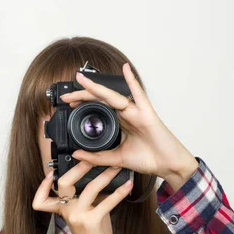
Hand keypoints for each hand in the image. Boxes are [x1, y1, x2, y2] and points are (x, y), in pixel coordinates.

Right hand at [32, 160, 133, 233]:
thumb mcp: (86, 213)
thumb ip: (88, 197)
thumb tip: (99, 175)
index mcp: (63, 210)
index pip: (42, 199)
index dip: (42, 186)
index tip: (50, 173)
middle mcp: (67, 212)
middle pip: (64, 183)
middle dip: (79, 166)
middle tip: (93, 157)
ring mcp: (78, 216)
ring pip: (89, 188)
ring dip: (105, 175)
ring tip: (117, 167)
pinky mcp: (91, 222)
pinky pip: (107, 202)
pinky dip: (120, 192)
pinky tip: (128, 185)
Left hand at [59, 62, 198, 188]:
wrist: (167, 165)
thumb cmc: (148, 159)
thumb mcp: (117, 160)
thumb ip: (97, 158)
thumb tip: (77, 154)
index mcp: (120, 123)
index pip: (97, 109)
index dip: (83, 106)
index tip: (68, 105)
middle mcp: (126, 114)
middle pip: (101, 100)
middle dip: (83, 95)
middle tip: (66, 96)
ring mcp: (136, 112)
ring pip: (113, 96)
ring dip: (96, 88)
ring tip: (81, 80)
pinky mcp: (147, 113)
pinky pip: (139, 94)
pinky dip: (132, 81)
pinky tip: (125, 69)